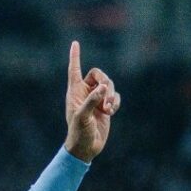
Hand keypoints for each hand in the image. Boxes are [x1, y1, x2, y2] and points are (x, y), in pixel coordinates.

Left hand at [64, 41, 119, 162]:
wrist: (86, 147)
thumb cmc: (78, 132)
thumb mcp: (83, 116)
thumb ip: (92, 100)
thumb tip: (103, 87)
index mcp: (74, 92)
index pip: (74, 70)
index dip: (75, 57)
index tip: (75, 43)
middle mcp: (85, 93)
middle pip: (98, 74)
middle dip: (105, 82)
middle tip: (105, 97)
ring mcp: (96, 99)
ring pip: (109, 85)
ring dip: (111, 95)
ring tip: (108, 109)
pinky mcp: (105, 106)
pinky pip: (115, 96)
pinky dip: (115, 102)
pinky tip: (110, 112)